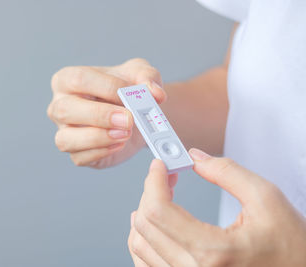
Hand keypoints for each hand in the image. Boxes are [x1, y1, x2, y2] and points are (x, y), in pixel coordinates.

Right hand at [47, 58, 165, 167]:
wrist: (135, 113)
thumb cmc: (128, 89)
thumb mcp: (141, 74)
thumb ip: (148, 77)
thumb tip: (155, 93)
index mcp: (67, 79)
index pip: (79, 79)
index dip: (107, 87)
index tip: (132, 93)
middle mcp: (59, 106)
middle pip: (66, 109)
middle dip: (100, 115)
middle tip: (128, 119)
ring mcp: (64, 131)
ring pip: (66, 139)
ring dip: (98, 138)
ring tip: (124, 134)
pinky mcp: (76, 153)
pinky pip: (80, 157)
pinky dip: (102, 152)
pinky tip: (120, 144)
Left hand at [128, 149, 305, 266]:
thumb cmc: (289, 247)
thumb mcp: (266, 199)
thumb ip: (227, 172)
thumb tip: (194, 157)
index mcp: (212, 252)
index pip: (159, 211)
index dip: (153, 181)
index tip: (159, 165)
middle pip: (145, 224)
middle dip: (150, 191)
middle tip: (165, 175)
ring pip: (139, 244)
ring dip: (143, 213)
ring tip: (159, 195)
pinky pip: (144, 263)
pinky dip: (143, 238)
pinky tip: (156, 223)